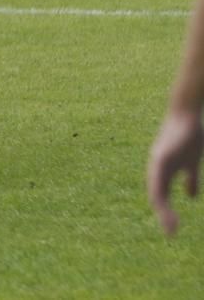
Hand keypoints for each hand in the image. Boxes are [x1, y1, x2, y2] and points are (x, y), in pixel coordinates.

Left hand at [147, 108, 203, 235]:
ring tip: (171, 225)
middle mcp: (156, 168)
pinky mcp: (161, 155)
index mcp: (163, 171)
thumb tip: (190, 197)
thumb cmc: (189, 136)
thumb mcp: (191, 162)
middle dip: (164, 215)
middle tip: (171, 234)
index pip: (162, 196)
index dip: (166, 212)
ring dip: (163, 209)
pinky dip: (160, 191)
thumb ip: (190, 178)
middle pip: (157, 196)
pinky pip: (159, 177)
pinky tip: (161, 202)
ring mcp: (157, 162)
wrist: (187, 113)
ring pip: (156, 190)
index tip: (173, 230)